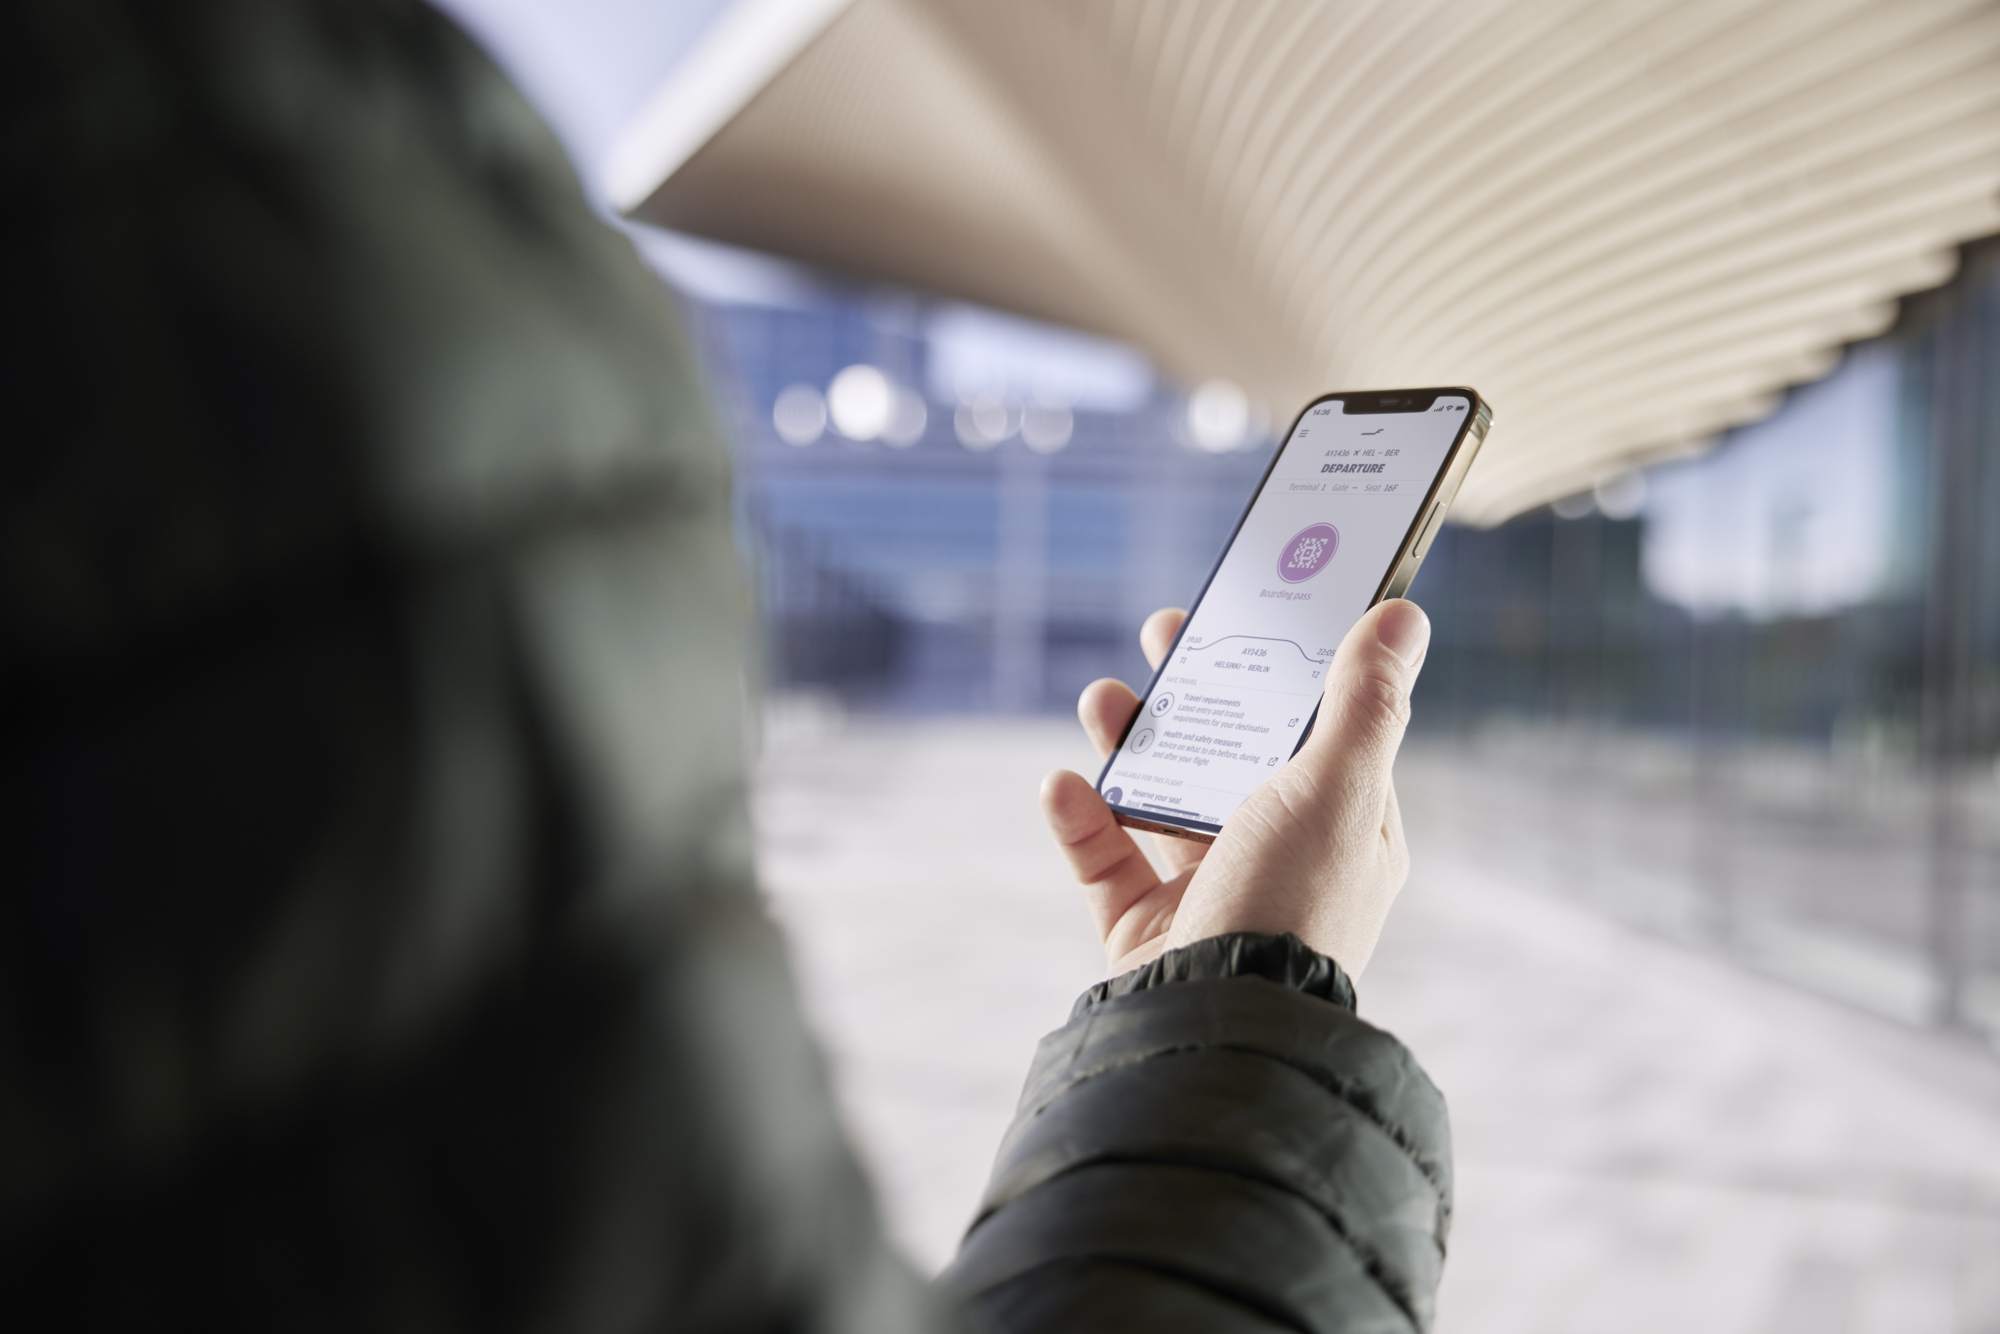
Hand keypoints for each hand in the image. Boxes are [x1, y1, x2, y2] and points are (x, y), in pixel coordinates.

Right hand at [1042, 599, 1429, 976]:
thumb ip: (1364, 702)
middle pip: (1233, 755)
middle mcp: (1280, 861)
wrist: (1218, 1027)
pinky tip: (1064, 784)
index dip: (1286, 669)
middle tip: (1166, 633)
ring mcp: (1208, 896)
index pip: (1319, 732)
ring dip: (1131, 741)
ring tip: (1102, 697)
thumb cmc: (1292, 906)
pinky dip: (1080, 820)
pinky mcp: (1145, 931)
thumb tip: (1402, 616)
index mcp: (1343, 832)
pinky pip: (1105, 862)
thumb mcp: (1337, 790)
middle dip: (1199, 692)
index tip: (1254, 614)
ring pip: (1163, 799)